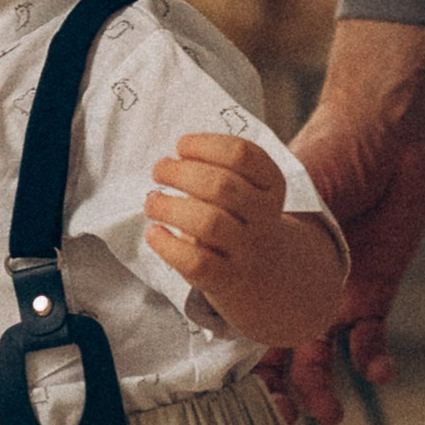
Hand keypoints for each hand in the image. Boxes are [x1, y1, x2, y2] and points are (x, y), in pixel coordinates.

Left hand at [147, 135, 343, 346]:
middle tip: (159, 170)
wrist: (269, 274)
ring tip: (152, 202)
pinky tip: (155, 234)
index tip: (181, 145)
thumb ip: (218, 170)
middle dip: (182, 173)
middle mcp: (265, 217)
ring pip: (210, 223)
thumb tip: (169, 163)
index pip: (242, 154)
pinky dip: (168, 246)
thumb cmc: (241, 219)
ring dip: (170, 207)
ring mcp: (249, 250)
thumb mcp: (246, 189)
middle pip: (223, 186)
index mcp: (272, 185)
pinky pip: (197, 263)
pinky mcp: (228, 279)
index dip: (206, 145)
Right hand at [268, 20, 424, 424]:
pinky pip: (371, 338)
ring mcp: (335, 295)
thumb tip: (208, 248)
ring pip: (326, 357)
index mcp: (265, 266)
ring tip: (329, 415)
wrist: (381, 137)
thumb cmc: (325, 151)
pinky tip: (377, 373)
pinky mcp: (375, 292)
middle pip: (284, 352)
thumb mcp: (278, 190)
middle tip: (286, 418)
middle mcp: (296, 288)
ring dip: (324, 389)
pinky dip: (374, 360)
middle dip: (283, 390)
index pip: (248, 321)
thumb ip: (255, 226)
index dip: (244, 360)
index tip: (240, 391)